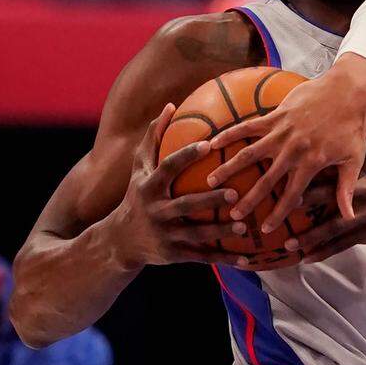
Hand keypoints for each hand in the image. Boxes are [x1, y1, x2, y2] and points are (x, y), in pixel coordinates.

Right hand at [108, 103, 245, 268]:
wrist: (118, 242)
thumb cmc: (137, 196)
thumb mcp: (139, 169)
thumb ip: (154, 138)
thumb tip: (171, 105)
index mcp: (149, 187)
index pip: (168, 168)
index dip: (186, 156)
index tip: (208, 144)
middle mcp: (155, 211)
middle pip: (184, 205)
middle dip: (209, 201)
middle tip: (235, 192)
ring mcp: (164, 235)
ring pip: (196, 235)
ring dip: (220, 232)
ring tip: (244, 227)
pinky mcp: (173, 255)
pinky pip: (202, 257)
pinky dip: (224, 259)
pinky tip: (247, 258)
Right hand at [206, 54, 365, 231]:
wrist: (347, 90)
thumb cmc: (352, 126)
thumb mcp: (354, 159)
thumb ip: (346, 188)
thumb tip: (349, 217)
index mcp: (311, 163)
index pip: (291, 195)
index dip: (278, 214)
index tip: (265, 230)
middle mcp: (293, 150)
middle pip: (266, 180)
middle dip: (249, 200)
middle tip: (233, 215)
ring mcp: (282, 132)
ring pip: (249, 153)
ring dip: (229, 168)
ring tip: (212, 181)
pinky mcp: (276, 115)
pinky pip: (248, 126)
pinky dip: (230, 133)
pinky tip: (213, 142)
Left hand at [283, 132, 365, 262]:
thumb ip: (364, 139)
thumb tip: (352, 113)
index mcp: (364, 167)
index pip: (332, 165)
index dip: (307, 168)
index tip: (282, 171)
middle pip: (328, 195)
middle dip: (301, 202)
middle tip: (278, 208)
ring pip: (332, 224)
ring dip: (308, 235)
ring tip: (287, 243)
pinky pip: (343, 243)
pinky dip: (323, 251)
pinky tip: (305, 259)